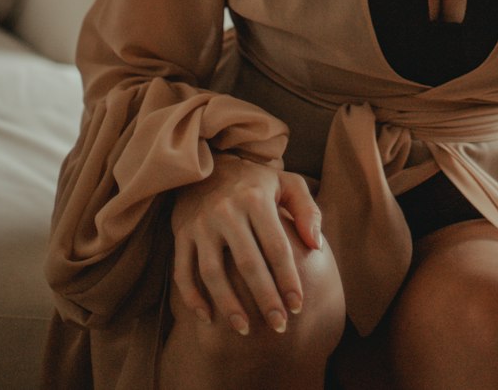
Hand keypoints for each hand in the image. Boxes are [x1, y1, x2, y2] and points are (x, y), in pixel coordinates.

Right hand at [171, 155, 322, 334]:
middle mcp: (226, 211)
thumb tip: (316, 246)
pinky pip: (183, 272)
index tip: (298, 306)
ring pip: (213, 273)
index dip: (288, 279)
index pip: (276, 247)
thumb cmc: (255, 182)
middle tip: (279, 326)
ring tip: (245, 331)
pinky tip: (208, 318)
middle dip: (265, 299)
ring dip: (229, 306)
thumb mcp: (287, 183)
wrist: (208, 167)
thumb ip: (307, 210)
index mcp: (256, 198)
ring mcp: (200, 224)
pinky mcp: (181, 234)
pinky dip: (193, 298)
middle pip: (248, 265)